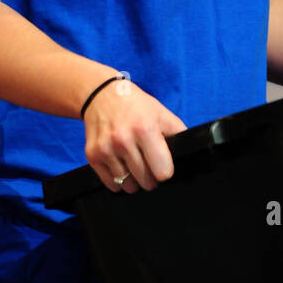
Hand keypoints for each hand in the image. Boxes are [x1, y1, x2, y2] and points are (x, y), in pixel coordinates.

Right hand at [83, 77, 186, 192]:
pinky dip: (118, 180)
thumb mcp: (162, 114)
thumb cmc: (136, 106)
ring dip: (134, 180)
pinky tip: (121, 165)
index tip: (164, 165)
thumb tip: (190, 154)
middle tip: (149, 164)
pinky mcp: (92, 155)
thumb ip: (178, 134)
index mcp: (145, 129)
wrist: (102, 96)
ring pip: (128, 186)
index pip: (162, 172)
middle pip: (146, 181)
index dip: (166, 170)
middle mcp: (123, 140)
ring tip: (135, 164)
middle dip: (151, 177)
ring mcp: (106, 149)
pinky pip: (111, 184)